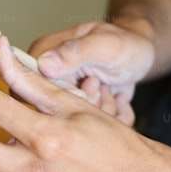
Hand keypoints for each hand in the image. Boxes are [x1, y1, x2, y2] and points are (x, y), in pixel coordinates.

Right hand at [28, 21, 154, 111]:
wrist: (140, 54)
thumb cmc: (123, 43)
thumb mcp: (103, 45)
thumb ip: (73, 53)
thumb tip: (43, 65)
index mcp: (41, 55)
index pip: (30, 88)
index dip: (60, 95)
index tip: (87, 85)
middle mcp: (45, 78)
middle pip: (51, 110)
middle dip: (85, 103)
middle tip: (101, 84)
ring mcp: (60, 96)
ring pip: (71, 122)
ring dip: (99, 109)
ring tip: (107, 88)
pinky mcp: (76, 111)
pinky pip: (87, 127)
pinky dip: (108, 116)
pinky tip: (114, 98)